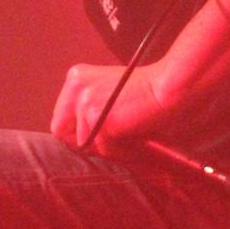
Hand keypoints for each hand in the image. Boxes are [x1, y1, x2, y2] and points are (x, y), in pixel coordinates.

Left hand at [49, 61, 166, 153]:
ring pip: (85, 145)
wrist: (169, 86)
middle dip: (86, 143)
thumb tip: (79, 141)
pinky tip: (136, 138)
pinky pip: (104, 149)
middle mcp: (76, 86)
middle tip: (112, 140)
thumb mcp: (109, 93)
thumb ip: (90, 109)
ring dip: (108, 147)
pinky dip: (122, 150)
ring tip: (130, 136)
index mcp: (76, 78)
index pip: (60, 120)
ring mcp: (84, 101)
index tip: (99, 136)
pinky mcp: (97, 116)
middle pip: (62, 133)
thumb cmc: (147, 92)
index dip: (78, 134)